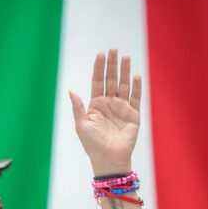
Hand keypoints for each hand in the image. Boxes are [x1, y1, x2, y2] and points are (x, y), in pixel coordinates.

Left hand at [69, 49, 140, 175]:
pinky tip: (136, 75)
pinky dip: (136, 87)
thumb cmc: (92, 144)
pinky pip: (136, 98)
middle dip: (112, 65)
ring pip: (124, 85)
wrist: (108, 159)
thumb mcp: (81, 125)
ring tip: (126, 56)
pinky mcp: (133, 115)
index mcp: (96, 105)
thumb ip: (78, 107)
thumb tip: (71, 90)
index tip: (101, 54)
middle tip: (114, 49)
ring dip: (125, 71)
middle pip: (111, 79)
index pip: (98, 82)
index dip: (99, 68)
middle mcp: (109, 104)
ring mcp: (122, 108)